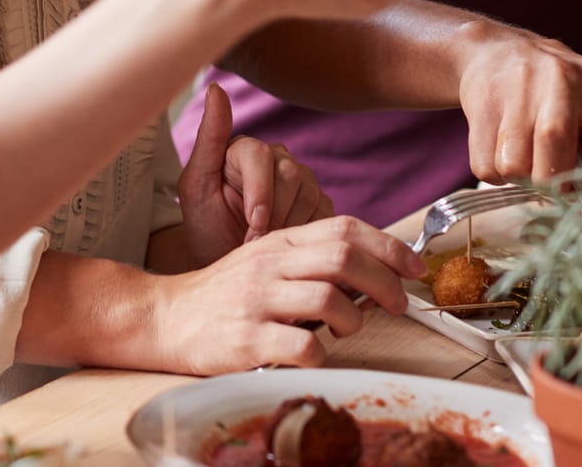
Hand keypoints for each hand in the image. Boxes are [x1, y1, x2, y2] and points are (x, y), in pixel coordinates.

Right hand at [149, 216, 425, 372]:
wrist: (167, 317)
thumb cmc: (226, 293)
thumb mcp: (266, 260)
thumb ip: (311, 259)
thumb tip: (373, 271)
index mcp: (279, 241)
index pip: (343, 228)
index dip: (388, 245)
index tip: (414, 266)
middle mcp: (270, 264)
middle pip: (344, 259)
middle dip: (385, 282)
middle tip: (399, 304)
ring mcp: (258, 300)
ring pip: (329, 300)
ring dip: (355, 320)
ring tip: (349, 329)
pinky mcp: (247, 338)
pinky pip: (303, 346)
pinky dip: (322, 354)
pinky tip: (315, 354)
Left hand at [178, 82, 331, 264]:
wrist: (223, 261)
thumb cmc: (205, 225)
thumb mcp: (196, 186)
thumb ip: (208, 137)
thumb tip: (214, 88)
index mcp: (245, 148)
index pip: (261, 155)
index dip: (260, 192)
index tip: (252, 224)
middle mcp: (277, 158)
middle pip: (290, 175)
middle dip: (273, 215)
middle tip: (252, 241)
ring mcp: (303, 180)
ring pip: (310, 196)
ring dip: (287, 228)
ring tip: (264, 243)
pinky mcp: (320, 204)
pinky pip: (325, 215)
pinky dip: (306, 235)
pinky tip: (285, 243)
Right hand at [457, 25, 581, 182]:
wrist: (496, 50)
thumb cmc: (556, 91)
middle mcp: (563, 82)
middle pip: (555, 170)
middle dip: (552, 186)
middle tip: (550, 172)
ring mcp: (519, 89)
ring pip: (515, 170)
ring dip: (518, 175)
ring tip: (523, 151)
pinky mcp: (483, 101)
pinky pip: (485, 166)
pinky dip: (492, 169)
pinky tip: (500, 144)